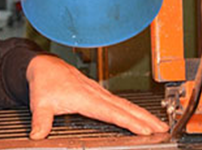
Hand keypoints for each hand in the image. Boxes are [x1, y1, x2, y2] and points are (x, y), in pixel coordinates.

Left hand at [25, 55, 168, 139]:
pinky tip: (140, 117)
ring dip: (143, 115)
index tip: (145, 129)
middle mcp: (96, 94)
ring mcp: (99, 93)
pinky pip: (120, 103)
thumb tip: (37, 135)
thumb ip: (41, 121)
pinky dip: (134, 110)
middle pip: (126, 108)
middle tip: (164, 130)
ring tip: (159, 126)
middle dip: (146, 119)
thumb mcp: (40, 102)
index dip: (129, 122)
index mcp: (86, 98)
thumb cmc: (45, 81)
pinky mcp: (99, 93)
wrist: (44, 66)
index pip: (112, 113)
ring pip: (126, 105)